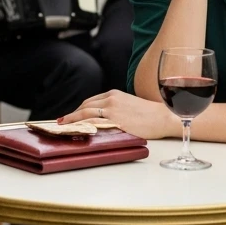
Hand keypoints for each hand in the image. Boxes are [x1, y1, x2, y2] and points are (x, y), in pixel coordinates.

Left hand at [58, 89, 177, 139]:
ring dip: (71, 120)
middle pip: (85, 106)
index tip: (70, 116)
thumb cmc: (150, 114)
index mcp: (114, 94)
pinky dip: (80, 125)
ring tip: (62, 126)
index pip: (90, 101)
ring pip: (85, 113)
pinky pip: (92, 122)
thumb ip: (116, 109)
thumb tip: (104, 119)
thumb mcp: (129, 105)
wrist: (163, 117)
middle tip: (62, 123)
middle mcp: (110, 99)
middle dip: (72, 115)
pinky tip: (74, 130)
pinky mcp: (115, 120)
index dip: (78, 110)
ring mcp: (112, 109)